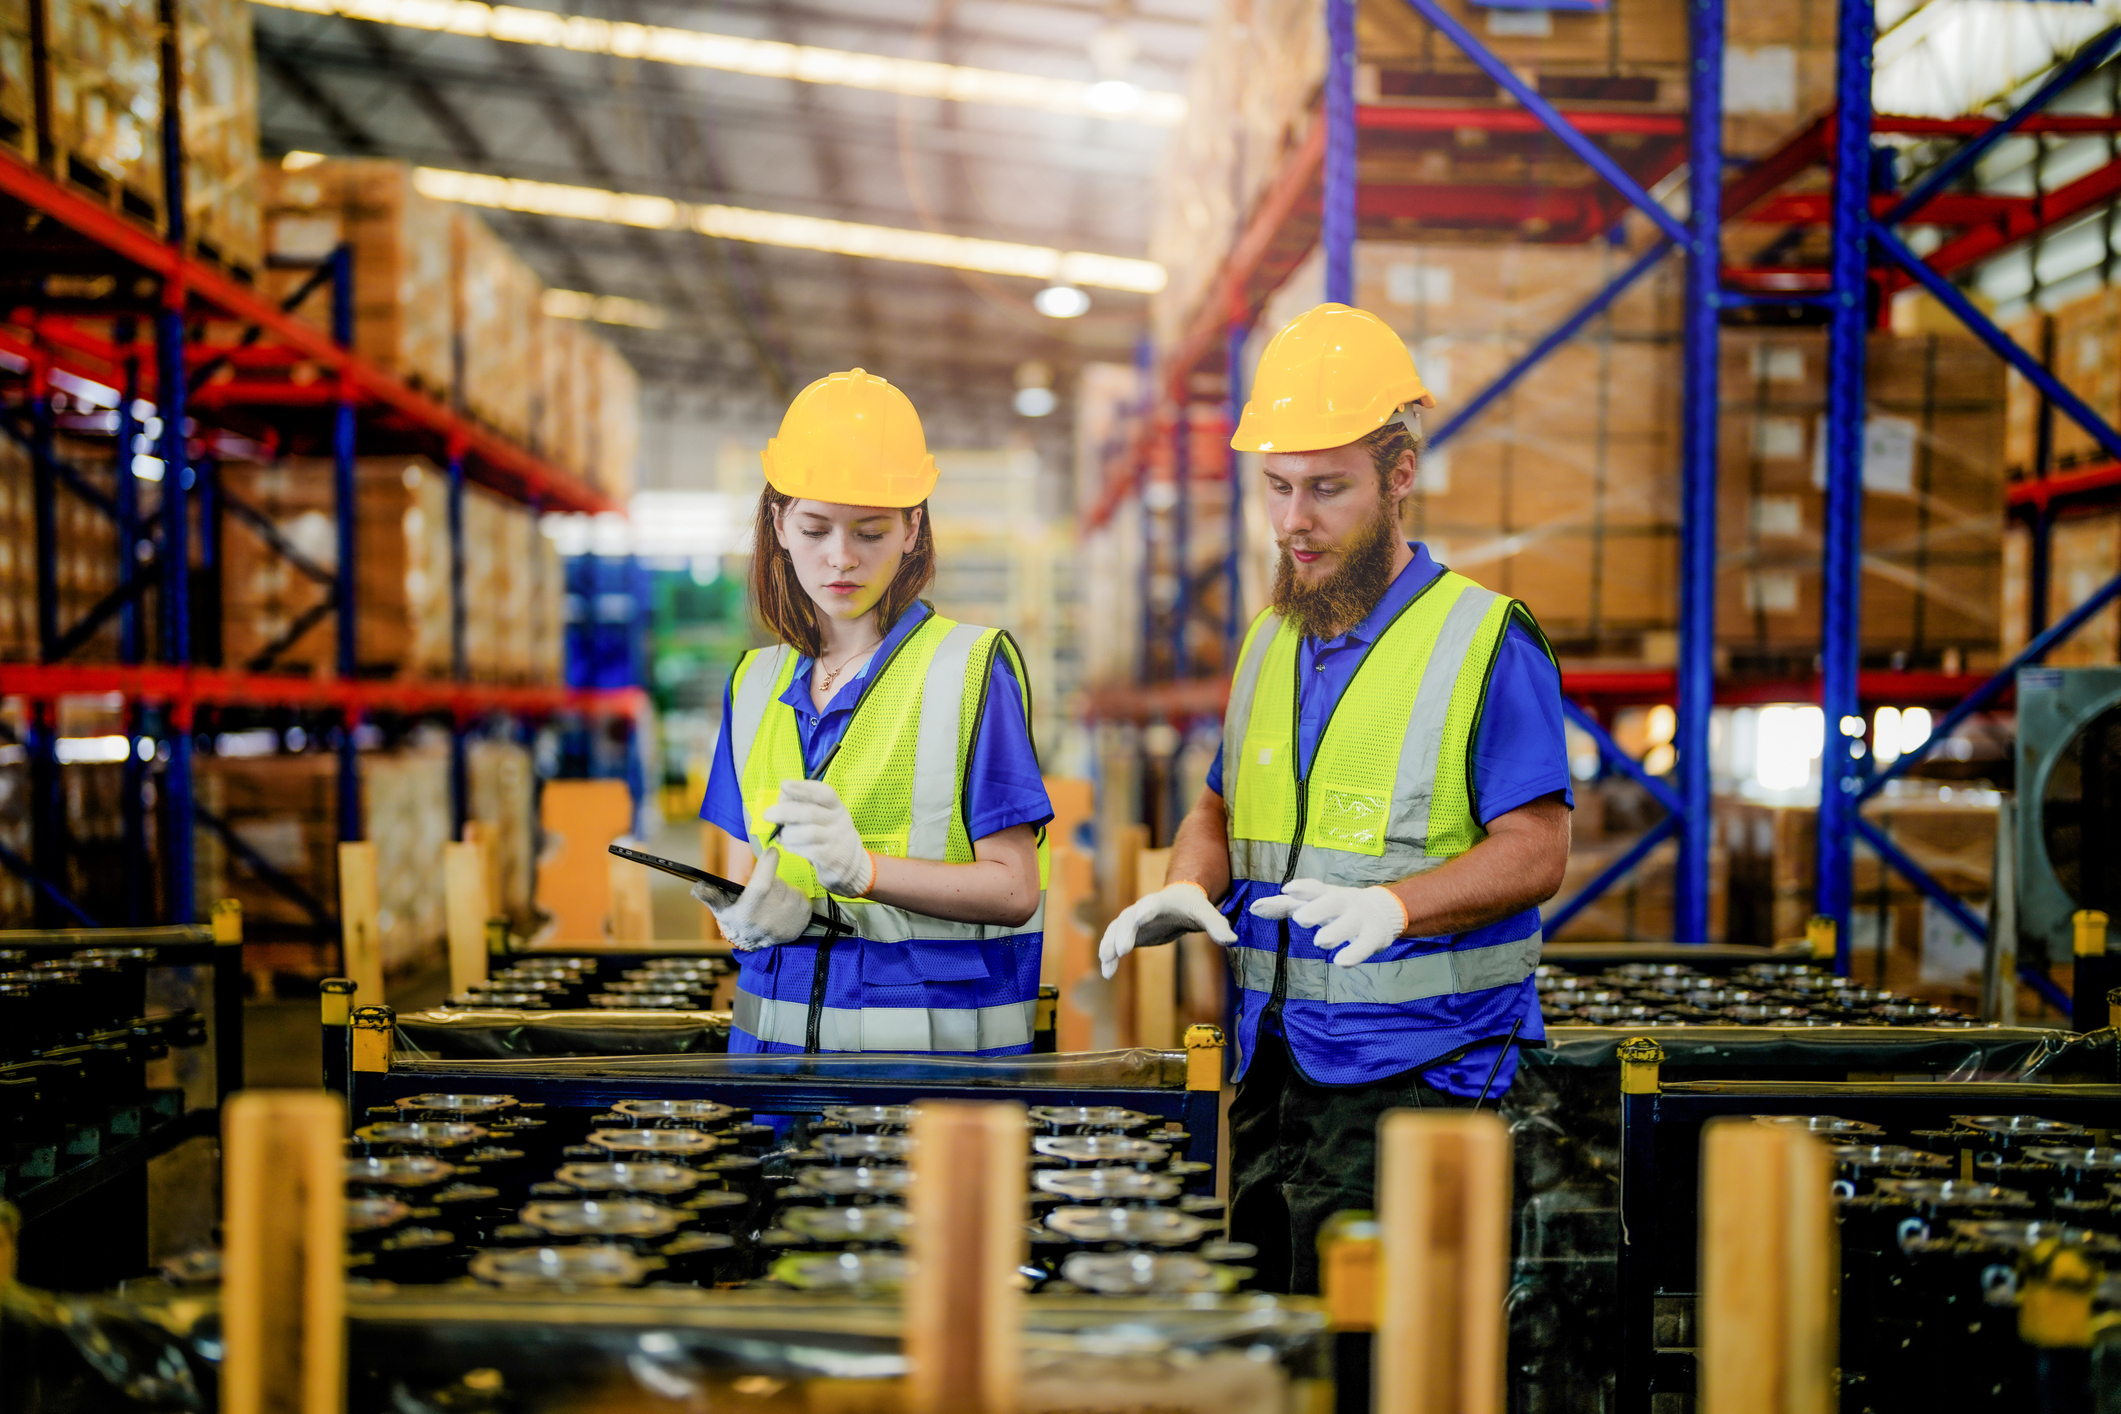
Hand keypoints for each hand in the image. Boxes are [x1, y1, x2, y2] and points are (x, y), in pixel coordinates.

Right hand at [692, 848, 811, 949]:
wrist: (753, 944)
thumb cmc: (735, 918)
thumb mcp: (720, 908)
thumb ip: (710, 895)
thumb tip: (697, 886)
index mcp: (748, 912)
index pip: (762, 885)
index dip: (768, 865)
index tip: (772, 850)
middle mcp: (768, 920)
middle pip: (778, 884)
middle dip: (772, 879)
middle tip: (763, 888)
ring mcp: (786, 923)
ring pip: (791, 890)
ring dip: (784, 889)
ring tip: (771, 899)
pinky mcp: (799, 925)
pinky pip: (803, 899)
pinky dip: (795, 897)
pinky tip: (783, 905)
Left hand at [762, 779, 874, 897]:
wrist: (849, 862)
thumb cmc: (827, 833)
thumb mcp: (823, 816)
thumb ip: (803, 805)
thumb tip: (781, 799)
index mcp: (836, 807)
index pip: (824, 793)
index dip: (804, 788)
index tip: (784, 785)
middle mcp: (839, 821)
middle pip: (811, 812)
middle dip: (785, 812)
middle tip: (767, 815)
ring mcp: (836, 840)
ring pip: (808, 833)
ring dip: (788, 833)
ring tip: (780, 835)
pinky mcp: (831, 857)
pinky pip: (808, 850)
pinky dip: (792, 847)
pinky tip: (787, 845)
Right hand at [1098, 882, 1236, 978]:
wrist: (1180, 902)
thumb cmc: (1193, 906)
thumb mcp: (1206, 913)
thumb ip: (1217, 925)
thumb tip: (1231, 940)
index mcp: (1161, 902)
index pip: (1151, 905)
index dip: (1145, 911)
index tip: (1140, 920)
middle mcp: (1141, 909)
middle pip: (1127, 918)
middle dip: (1123, 932)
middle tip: (1121, 950)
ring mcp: (1133, 922)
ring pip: (1114, 930)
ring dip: (1108, 944)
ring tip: (1106, 962)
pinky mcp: (1130, 934)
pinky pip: (1114, 943)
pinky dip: (1109, 956)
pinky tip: (1107, 973)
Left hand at [1248, 880, 1406, 966]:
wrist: (1383, 910)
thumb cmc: (1337, 907)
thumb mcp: (1313, 903)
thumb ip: (1284, 906)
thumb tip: (1253, 908)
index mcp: (1327, 894)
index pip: (1315, 887)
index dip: (1303, 888)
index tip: (1287, 889)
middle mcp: (1344, 903)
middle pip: (1332, 902)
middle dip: (1317, 909)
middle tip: (1300, 919)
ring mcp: (1359, 919)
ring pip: (1348, 924)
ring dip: (1334, 932)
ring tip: (1319, 941)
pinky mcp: (1372, 937)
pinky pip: (1363, 946)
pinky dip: (1353, 954)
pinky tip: (1340, 962)